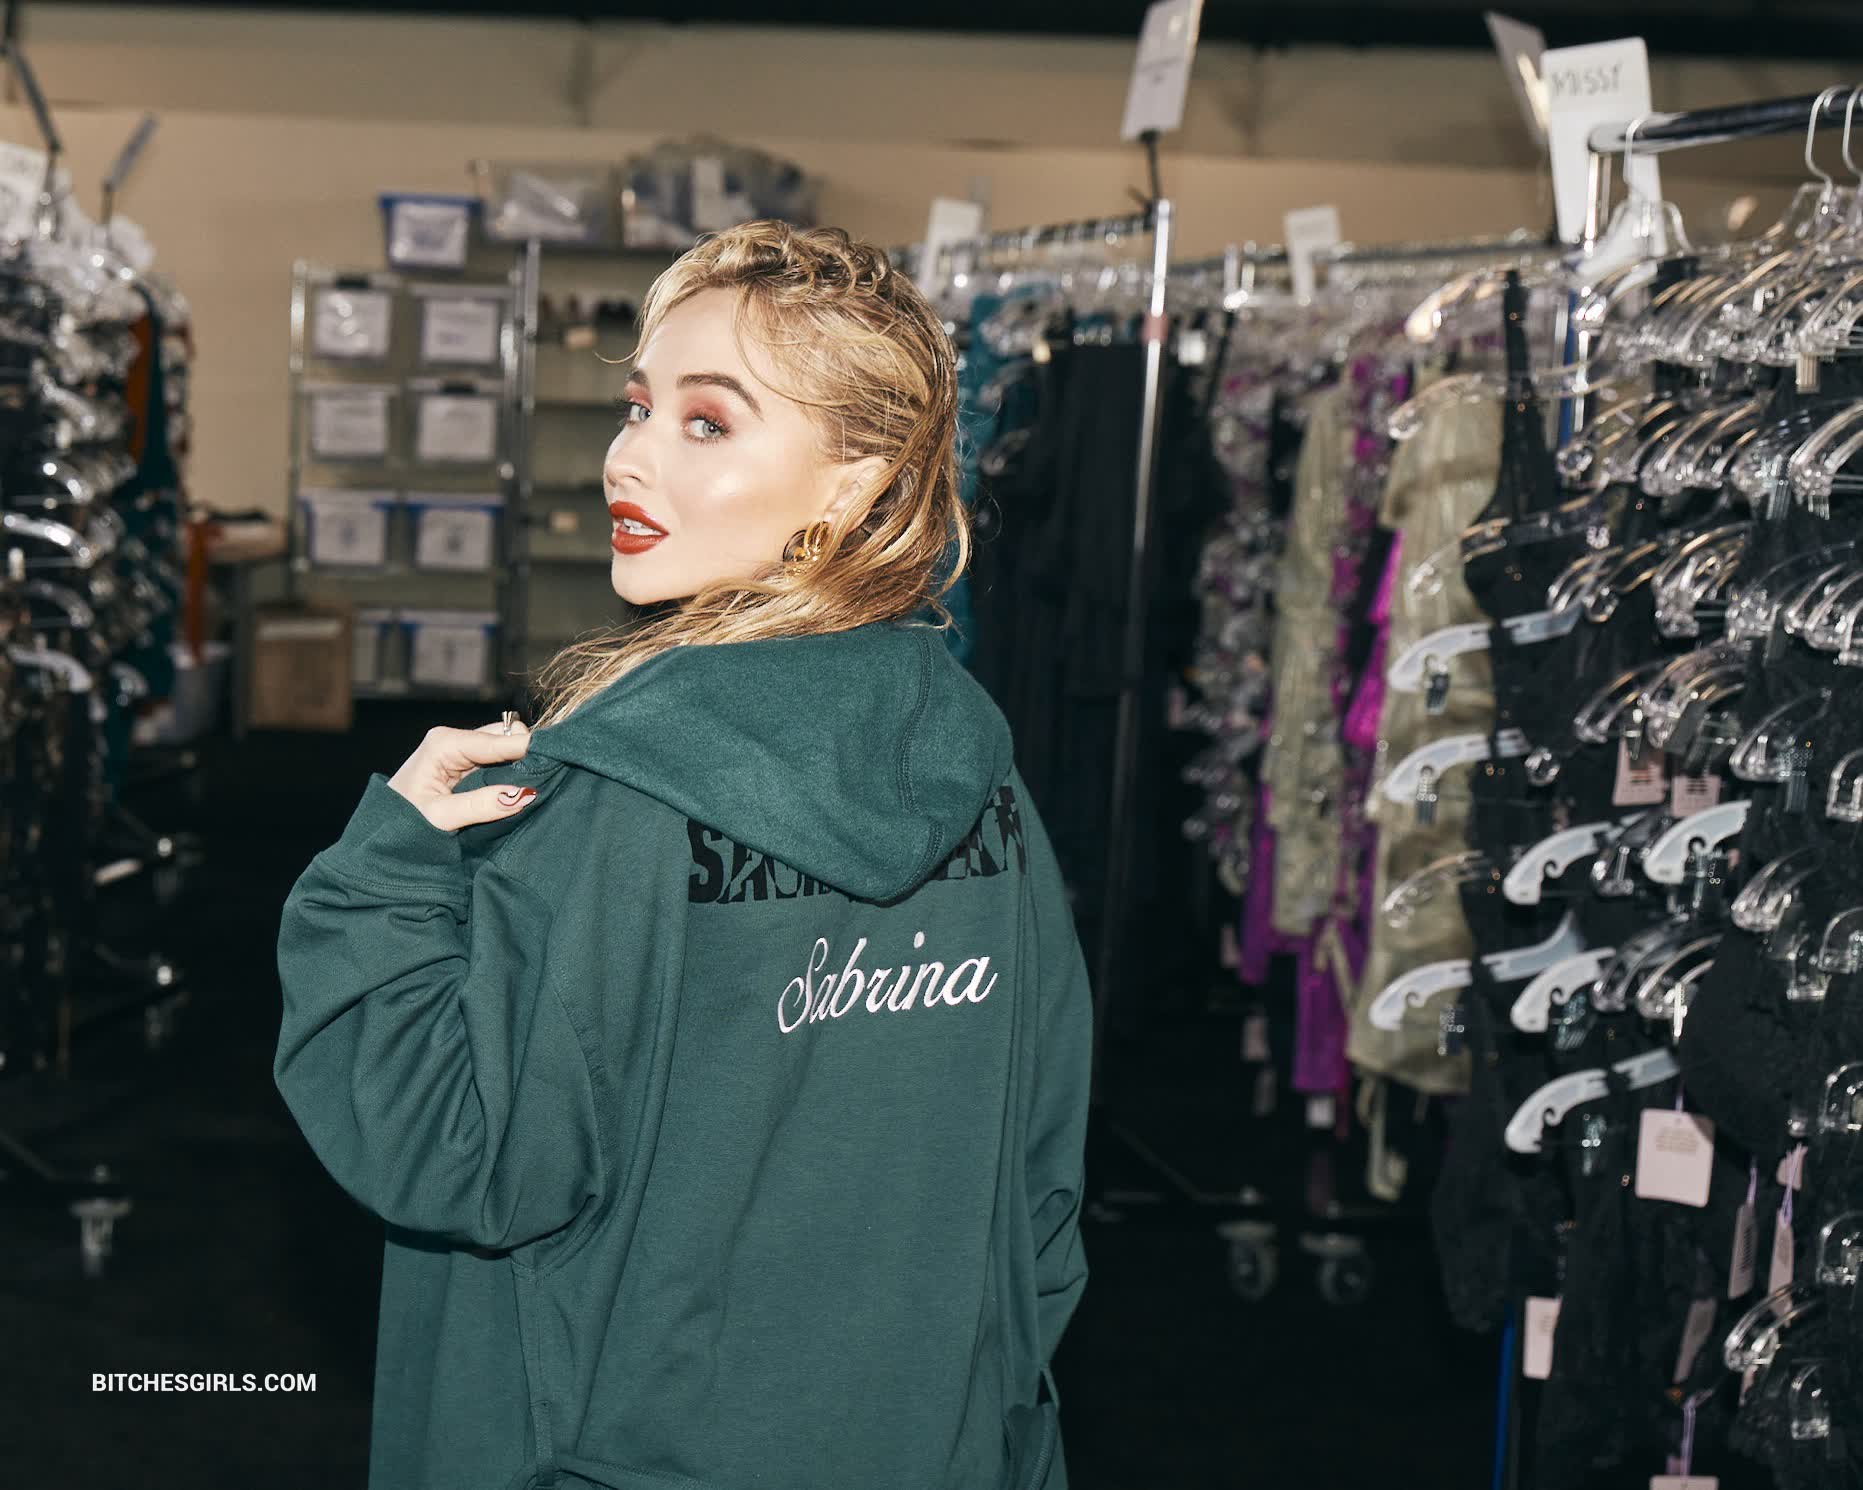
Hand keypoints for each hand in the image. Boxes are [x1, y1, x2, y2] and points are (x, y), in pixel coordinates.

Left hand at [386, 721, 537, 832]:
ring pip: (505, 747)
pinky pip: (498, 759)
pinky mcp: (463, 763)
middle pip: (507, 736)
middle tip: (547, 781)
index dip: (532, 749)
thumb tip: (524, 793)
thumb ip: (481, 805)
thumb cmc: (398, 826)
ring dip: (520, 765)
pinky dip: (512, 771)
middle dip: (528, 756)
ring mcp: (458, 749)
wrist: (374, 837)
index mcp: (445, 743)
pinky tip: (518, 787)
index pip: (501, 739)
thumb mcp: (440, 819)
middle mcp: (453, 739)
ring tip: (535, 786)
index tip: (561, 759)